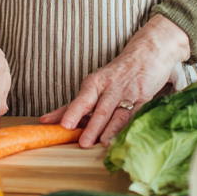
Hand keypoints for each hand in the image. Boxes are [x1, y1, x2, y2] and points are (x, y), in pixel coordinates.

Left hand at [40, 15, 189, 146]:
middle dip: (84, 123)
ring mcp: (126, 93)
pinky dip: (124, 127)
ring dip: (102, 128)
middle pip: (94, 107)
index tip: (49, 122)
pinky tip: (119, 137)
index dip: (66, 113)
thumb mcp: (98, 84)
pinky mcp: (143, 98)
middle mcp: (108, 87)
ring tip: (95, 143)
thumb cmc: (119, 73)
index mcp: (94, 83)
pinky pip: (132, 114)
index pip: (78, 100)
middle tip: (74, 137)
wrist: (148, 52)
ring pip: (112, 112)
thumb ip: (77, 105)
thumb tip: (48, 120)